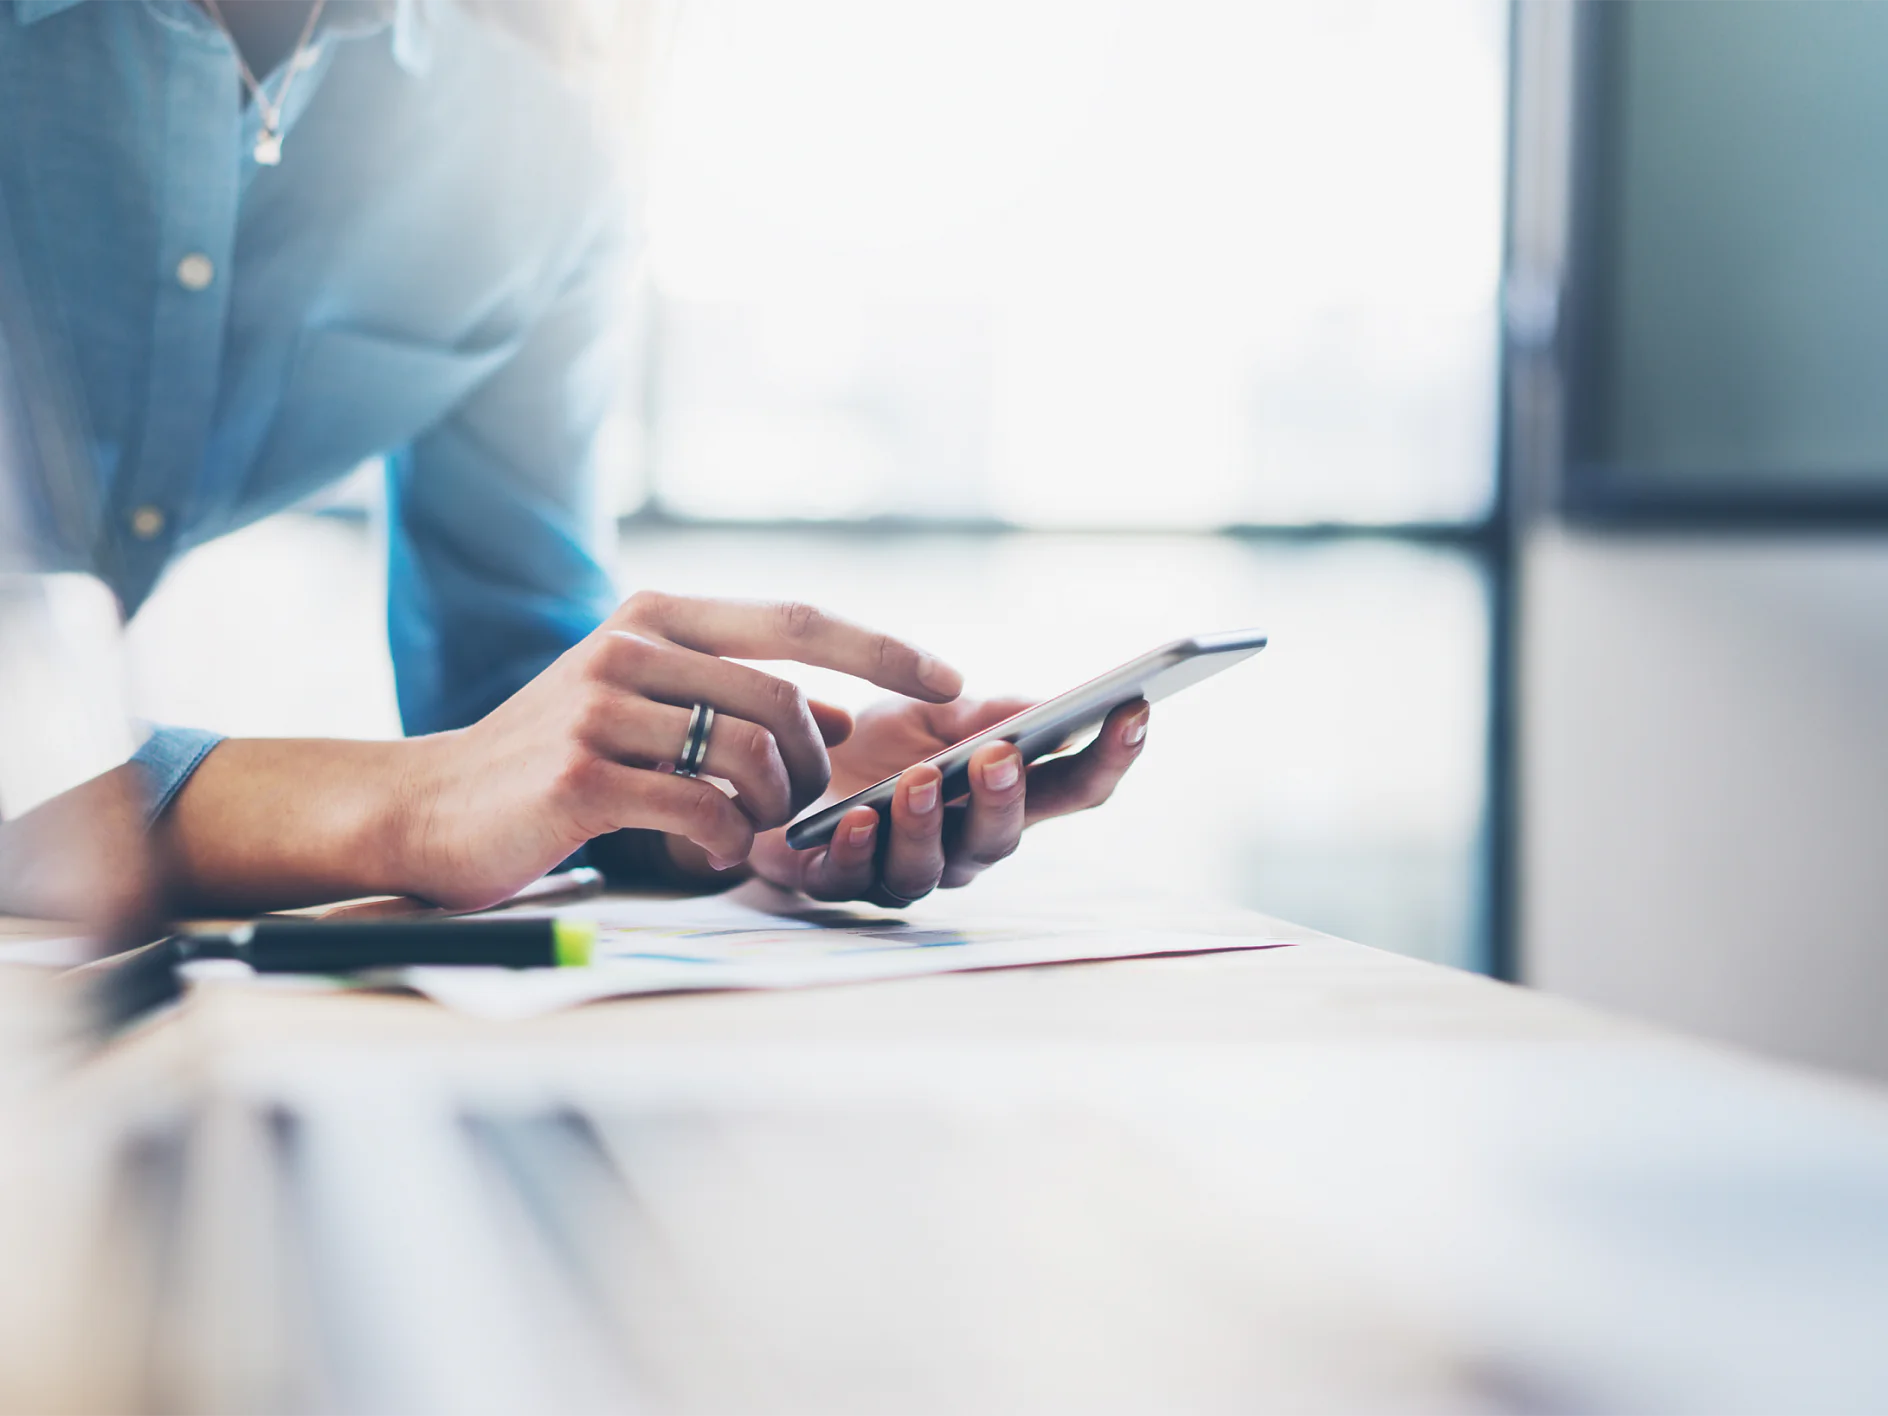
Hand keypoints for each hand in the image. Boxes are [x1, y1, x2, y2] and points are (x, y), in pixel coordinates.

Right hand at [395, 593, 961, 908]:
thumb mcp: (640, 704)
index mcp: (655, 617)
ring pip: (750, 758)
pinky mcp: (581, 776)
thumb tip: (832, 720)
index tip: (951, 683)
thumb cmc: (549, 760)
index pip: (796, 619)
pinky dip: (726, 844)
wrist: (425, 806)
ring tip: (747, 838)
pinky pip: (703, 813)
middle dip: (815, 771)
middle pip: (783, 703)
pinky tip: (709, 856)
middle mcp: (629, 647)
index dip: (883, 650)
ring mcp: (600, 708)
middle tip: (801, 813)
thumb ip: (728, 698)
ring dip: (771, 813)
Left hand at [748, 695, 1149, 905]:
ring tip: (921, 782)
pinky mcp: (832, 881)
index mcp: (996, 799)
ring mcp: (899, 870)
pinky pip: (852, 878)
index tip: (1137, 711)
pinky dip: (856, 848)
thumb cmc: (865, 748)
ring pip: (931, 868)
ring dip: (929, 824)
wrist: (773, 768)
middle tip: (1001, 756)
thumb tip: (1047, 707)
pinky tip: (855, 819)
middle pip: (1004, 837)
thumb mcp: (925, 715)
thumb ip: (982, 714)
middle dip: (1006, 798)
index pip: (1071, 787)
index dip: (1110, 756)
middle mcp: (959, 846)